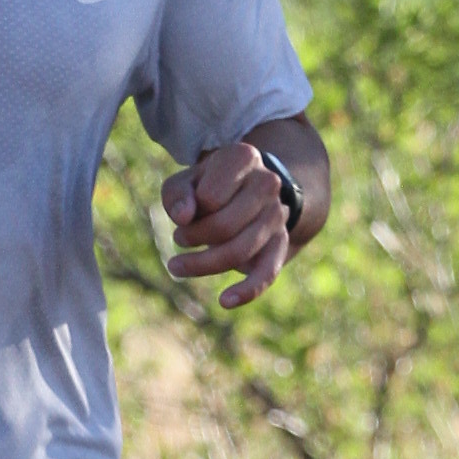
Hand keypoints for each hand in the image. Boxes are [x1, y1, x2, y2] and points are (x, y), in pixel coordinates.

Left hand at [163, 139, 289, 309]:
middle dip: (194, 239)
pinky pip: (268, 272)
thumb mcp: (185, 181)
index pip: (209, 197)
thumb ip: (177, 194)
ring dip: (203, 264)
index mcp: (244, 157)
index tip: (184, 215)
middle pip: (224, 226)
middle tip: (179, 239)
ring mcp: (277, 214)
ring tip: (177, 265)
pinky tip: (225, 301)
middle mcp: (267, 183)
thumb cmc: (208, 186)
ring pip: (240, 250)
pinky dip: (247, 290)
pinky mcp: (281, 243)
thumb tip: (184, 217)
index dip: (190, 211)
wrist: (248, 189)